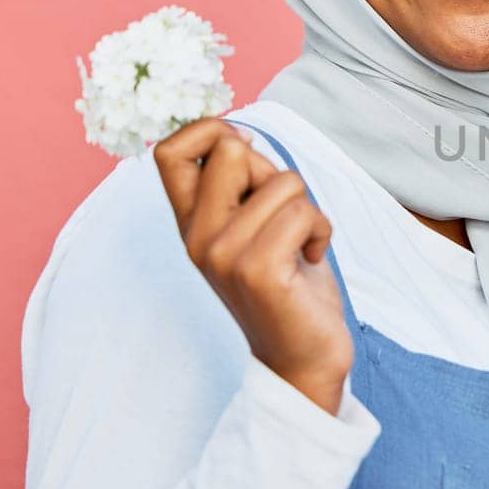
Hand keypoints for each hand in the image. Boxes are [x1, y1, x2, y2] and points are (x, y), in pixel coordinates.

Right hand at [154, 118, 352, 413]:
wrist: (302, 357)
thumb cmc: (289, 284)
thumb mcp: (255, 225)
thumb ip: (241, 185)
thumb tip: (238, 134)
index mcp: (191, 222)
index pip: (166, 151)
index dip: (209, 131)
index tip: (247, 157)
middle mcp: (197, 236)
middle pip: (230, 149)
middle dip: (273, 170)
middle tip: (282, 216)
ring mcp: (223, 254)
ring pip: (283, 181)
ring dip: (308, 209)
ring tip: (299, 246)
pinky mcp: (257, 270)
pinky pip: (303, 213)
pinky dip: (321, 231)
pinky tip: (310, 260)